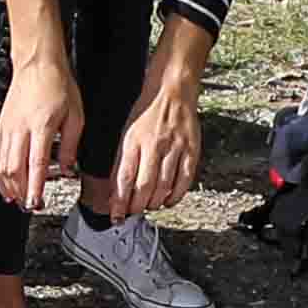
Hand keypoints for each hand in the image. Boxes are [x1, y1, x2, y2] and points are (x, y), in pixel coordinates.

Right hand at [0, 53, 86, 210]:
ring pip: (1, 165)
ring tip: (15, 199)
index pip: (36, 164)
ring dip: (7, 185)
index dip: (35, 187)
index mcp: (41, 126)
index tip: (36, 202)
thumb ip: (70, 145)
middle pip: (14, 169)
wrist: (37, 64)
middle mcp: (20, 129)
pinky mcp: (0, 127)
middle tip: (28, 205)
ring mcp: (7, 129)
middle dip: (20, 191)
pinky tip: (3, 182)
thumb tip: (67, 168)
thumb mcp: (76, 115)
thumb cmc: (57, 85)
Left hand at [106, 77, 203, 219]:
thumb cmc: (147, 113)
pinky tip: (169, 200)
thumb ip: (122, 161)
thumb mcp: (126, 134)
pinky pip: (185, 179)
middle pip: (145, 186)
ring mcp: (175, 148)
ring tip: (150, 206)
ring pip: (165, 186)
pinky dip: (176, 195)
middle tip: (134, 212)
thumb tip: (116, 189)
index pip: (124, 179)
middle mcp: (154, 146)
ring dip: (155, 203)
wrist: (173, 91)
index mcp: (133, 142)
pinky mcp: (192, 150)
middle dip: (137, 206)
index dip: (119, 202)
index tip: (116, 216)